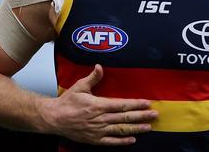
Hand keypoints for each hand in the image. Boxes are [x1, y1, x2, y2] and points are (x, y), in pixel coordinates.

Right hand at [38, 64, 157, 144]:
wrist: (54, 118)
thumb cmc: (67, 102)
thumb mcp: (80, 86)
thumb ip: (92, 78)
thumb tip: (100, 66)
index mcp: (99, 105)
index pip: (122, 105)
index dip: (136, 104)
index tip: (147, 103)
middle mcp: (100, 118)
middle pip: (125, 118)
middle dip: (141, 116)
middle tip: (154, 115)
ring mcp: (98, 130)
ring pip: (121, 130)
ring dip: (136, 128)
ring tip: (148, 127)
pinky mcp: (94, 139)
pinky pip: (111, 141)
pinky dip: (122, 141)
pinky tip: (132, 140)